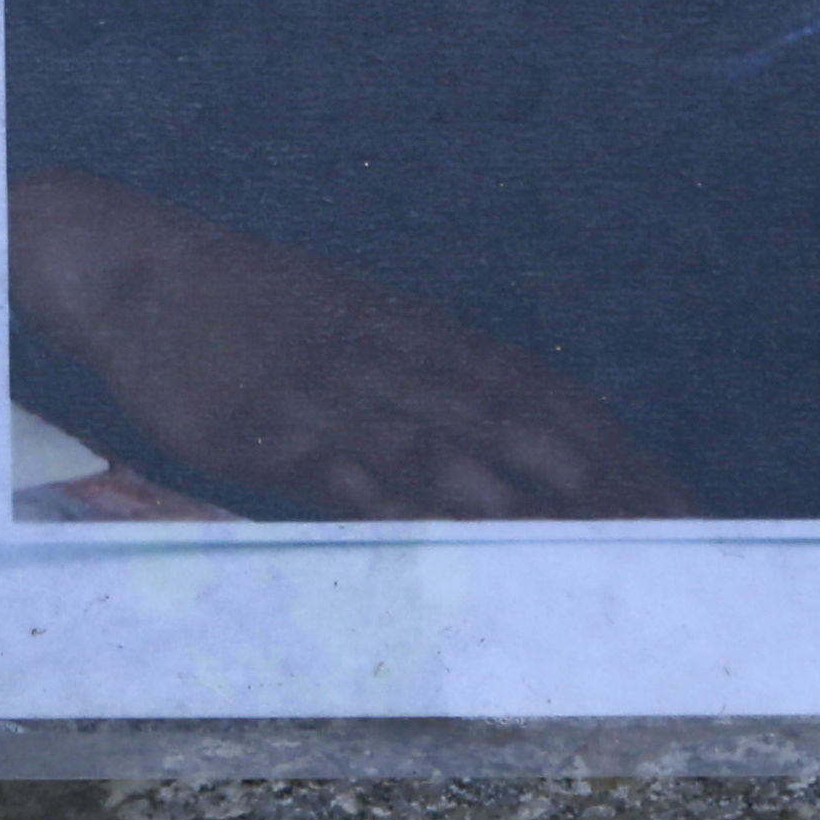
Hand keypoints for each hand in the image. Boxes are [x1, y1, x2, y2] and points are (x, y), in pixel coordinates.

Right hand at [10, 169, 690, 520]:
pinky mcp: (262, 427)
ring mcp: (330, 393)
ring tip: (585, 548)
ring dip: (514, 499)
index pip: (549, 397)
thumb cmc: (253, 308)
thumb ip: (435, 377)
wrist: (138, 271)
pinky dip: (390, 503)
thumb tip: (519, 428)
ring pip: (437, 449)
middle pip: (515, 427)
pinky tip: (435, 537)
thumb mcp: (360, 322)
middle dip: (596, 487)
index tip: (682, 504)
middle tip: (668, 542)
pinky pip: (336, 471)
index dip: (619, 453)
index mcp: (426, 335)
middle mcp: (394, 360)